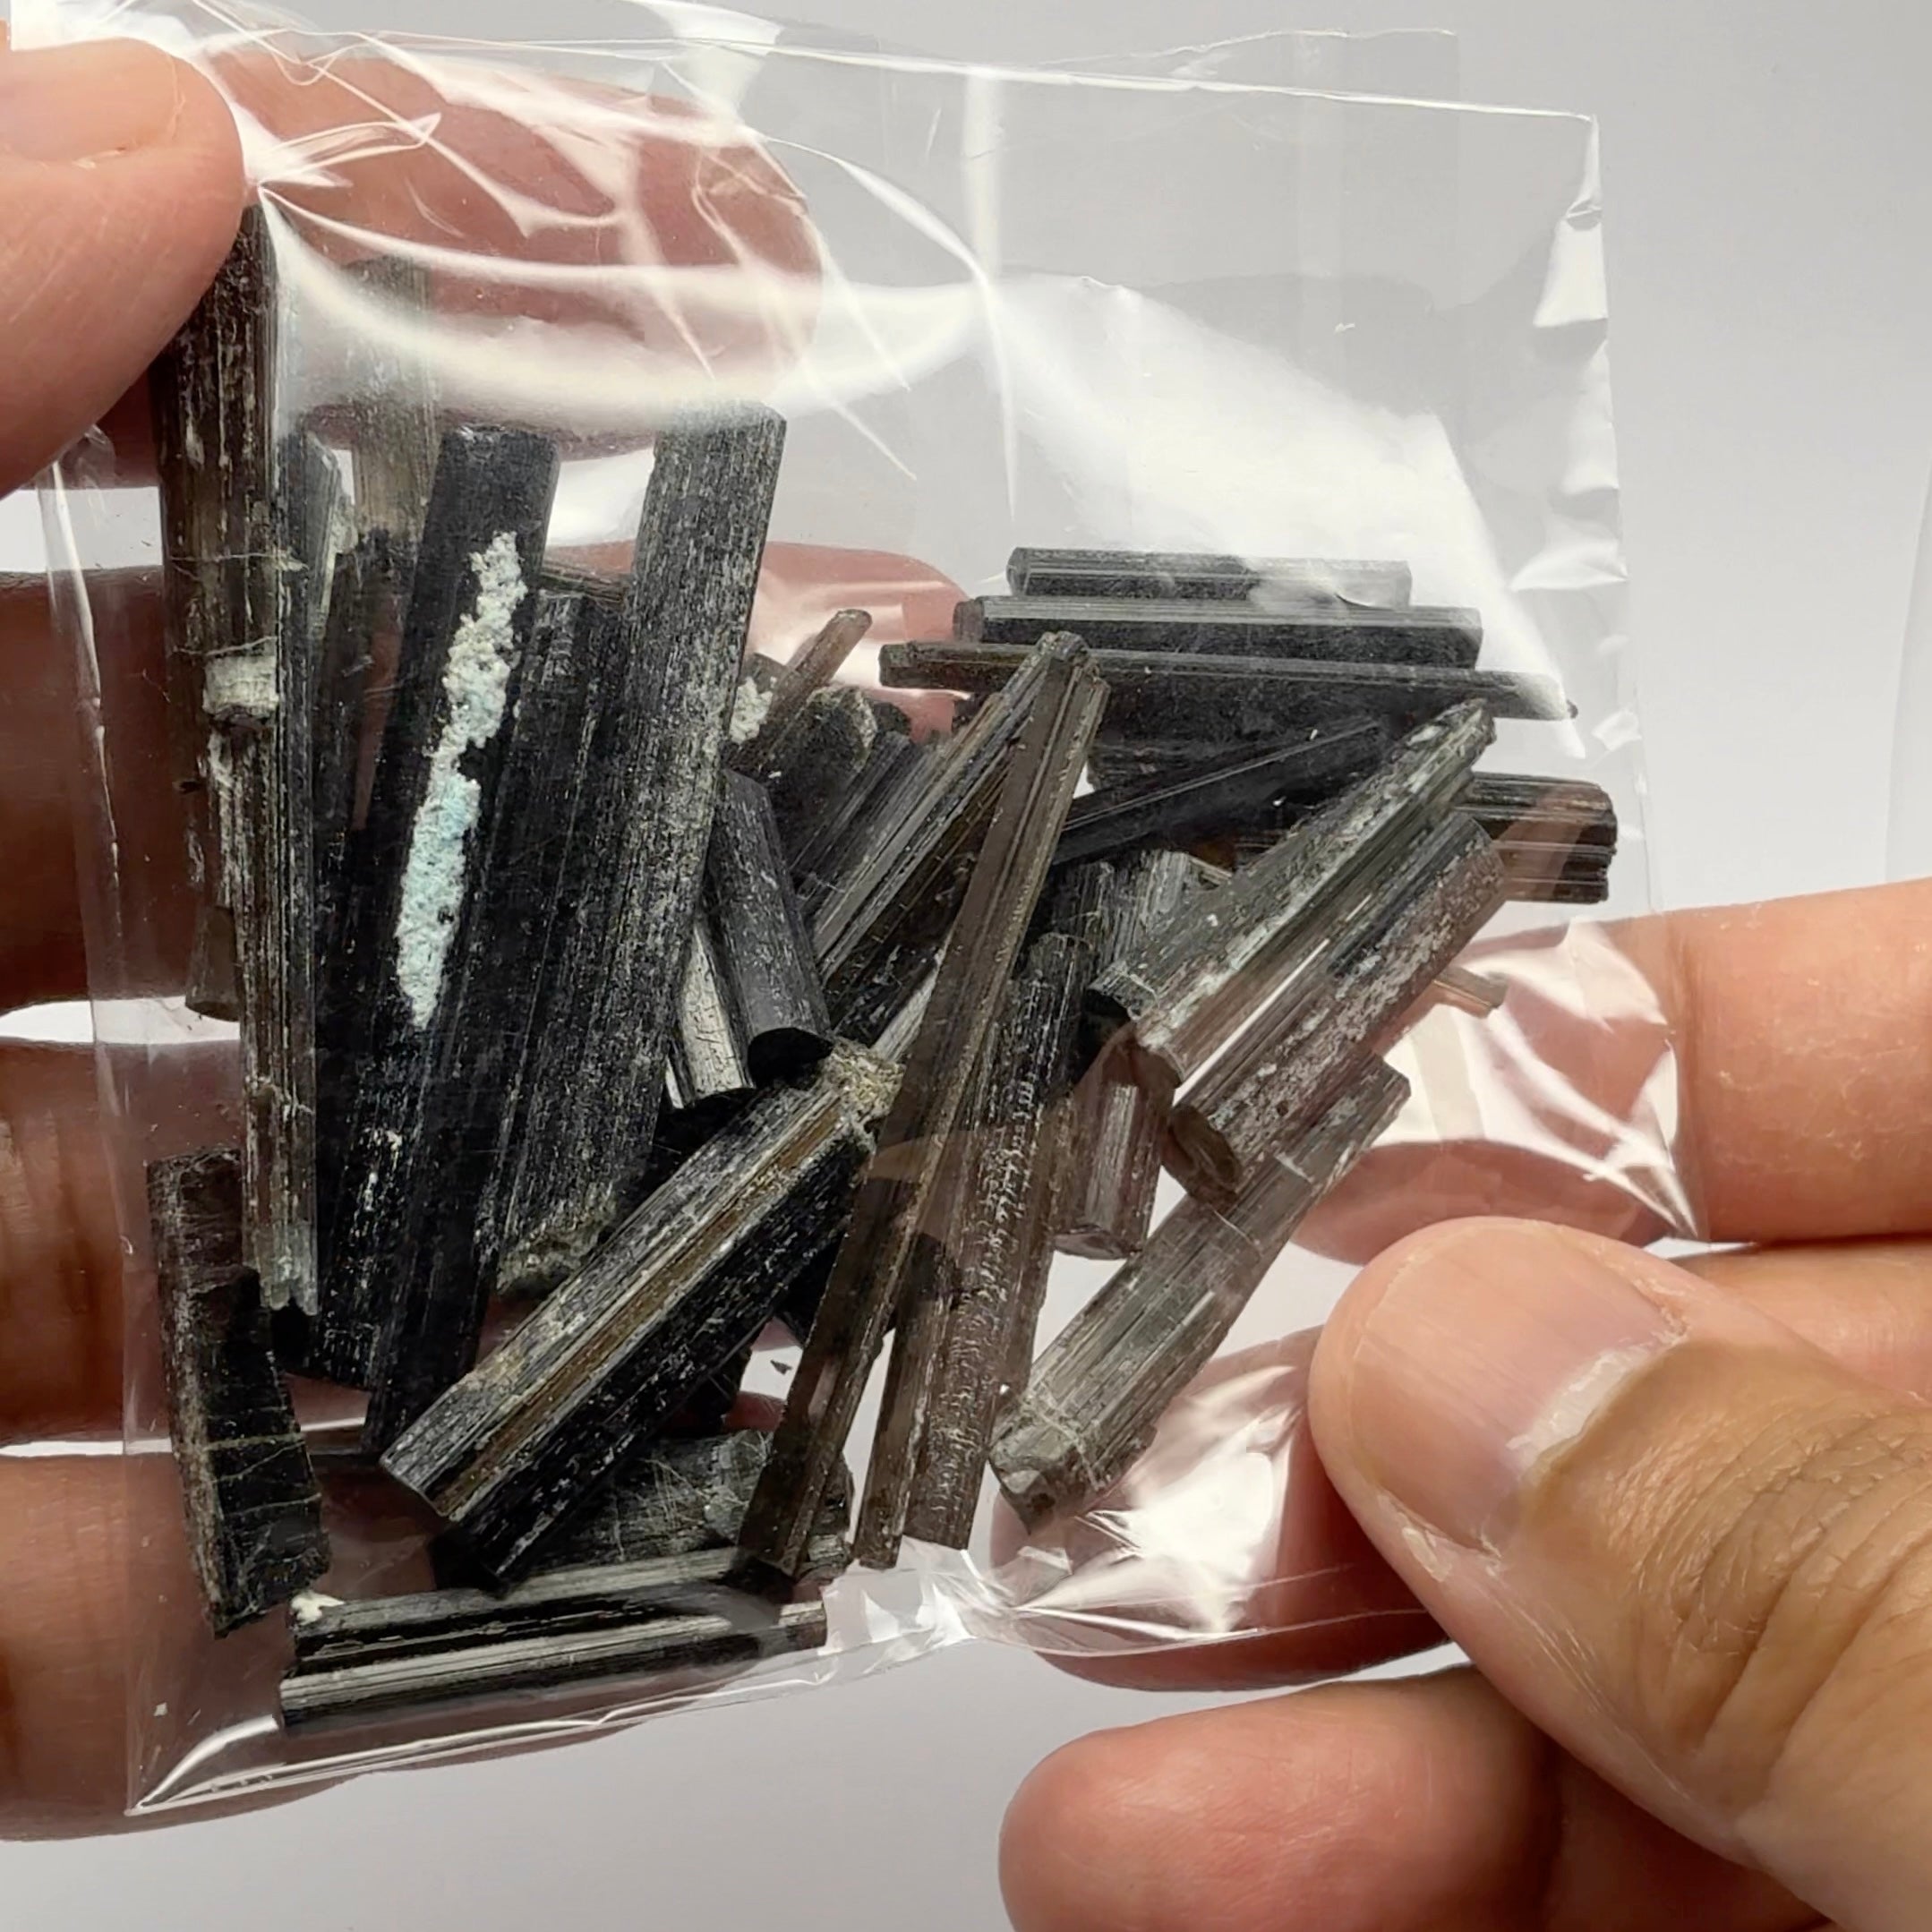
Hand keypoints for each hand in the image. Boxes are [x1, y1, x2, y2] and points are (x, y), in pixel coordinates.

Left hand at [0, 33, 948, 1832]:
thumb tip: (156, 123)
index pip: (137, 406)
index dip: (422, 291)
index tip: (737, 258)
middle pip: (285, 847)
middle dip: (609, 786)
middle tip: (915, 740)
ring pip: (280, 1263)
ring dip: (568, 1248)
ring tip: (865, 1199)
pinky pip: (157, 1614)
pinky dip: (381, 1604)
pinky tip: (637, 1575)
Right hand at [1003, 877, 1931, 1931]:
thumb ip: (1813, 1567)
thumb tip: (1456, 1363)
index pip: (1897, 1044)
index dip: (1616, 1031)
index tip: (1328, 1075)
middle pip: (1699, 1352)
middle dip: (1395, 1392)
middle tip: (1157, 1429)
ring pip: (1632, 1630)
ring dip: (1332, 1657)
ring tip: (1096, 1647)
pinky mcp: (1885, 1929)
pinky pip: (1641, 1861)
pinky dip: (1417, 1863)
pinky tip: (1200, 1865)